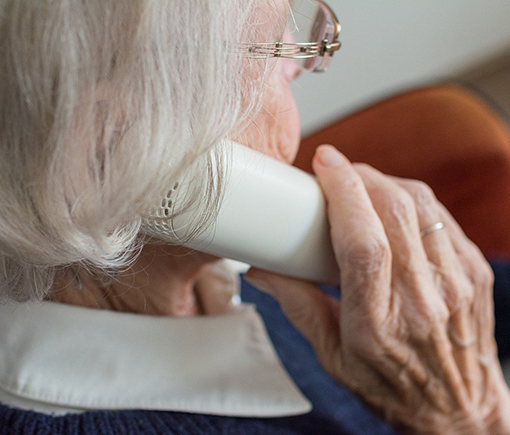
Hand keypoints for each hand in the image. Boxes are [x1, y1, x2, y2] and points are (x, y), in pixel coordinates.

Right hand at [245, 146, 509, 433]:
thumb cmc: (390, 386)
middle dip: (361, 176)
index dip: (343, 192)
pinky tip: (392, 206)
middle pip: (395, 211)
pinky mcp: (475, 271)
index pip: (362, 243)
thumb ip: (296, 304)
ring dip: (385, 182)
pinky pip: (441, 216)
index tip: (324, 164)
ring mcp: (456, 283)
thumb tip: (262, 268)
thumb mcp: (331, 354)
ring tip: (362, 185)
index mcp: (377, 324)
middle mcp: (423, 300)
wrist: (456, 409)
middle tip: (337, 171)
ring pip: (421, 205)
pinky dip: (412, 199)